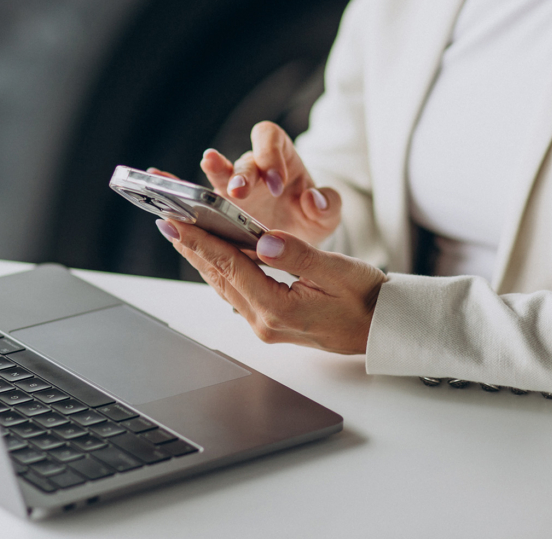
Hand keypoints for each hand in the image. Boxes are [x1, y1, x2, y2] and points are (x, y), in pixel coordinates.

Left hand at [156, 219, 386, 353]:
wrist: (384, 330)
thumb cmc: (368, 300)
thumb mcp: (338, 272)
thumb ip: (298, 255)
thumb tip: (264, 241)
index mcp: (277, 308)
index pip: (230, 266)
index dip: (201, 240)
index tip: (177, 221)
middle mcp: (264, 321)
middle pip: (218, 277)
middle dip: (191, 247)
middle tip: (167, 221)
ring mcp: (265, 324)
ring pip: (224, 285)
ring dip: (202, 258)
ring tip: (180, 233)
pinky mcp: (271, 321)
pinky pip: (236, 291)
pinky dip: (221, 269)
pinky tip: (212, 254)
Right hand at [201, 121, 340, 244]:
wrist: (296, 240)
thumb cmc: (310, 217)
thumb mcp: (328, 215)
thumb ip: (329, 205)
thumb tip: (312, 200)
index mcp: (281, 158)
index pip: (270, 138)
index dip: (270, 155)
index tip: (277, 185)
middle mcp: (255, 167)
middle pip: (245, 160)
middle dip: (243, 175)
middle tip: (241, 192)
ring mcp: (234, 186)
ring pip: (221, 175)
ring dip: (217, 179)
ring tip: (215, 187)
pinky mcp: (221, 207)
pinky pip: (203, 194)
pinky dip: (187, 188)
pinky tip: (166, 182)